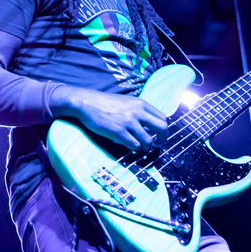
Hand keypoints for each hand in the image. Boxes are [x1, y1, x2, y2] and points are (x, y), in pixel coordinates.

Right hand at [52, 86, 167, 151]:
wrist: (87, 102)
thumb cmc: (104, 103)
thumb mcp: (126, 102)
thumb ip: (138, 111)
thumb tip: (148, 125)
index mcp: (141, 103)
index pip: (162, 118)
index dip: (164, 130)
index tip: (159, 135)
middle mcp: (137, 112)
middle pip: (162, 128)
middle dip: (162, 139)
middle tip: (157, 144)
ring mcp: (128, 122)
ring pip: (148, 141)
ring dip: (146, 147)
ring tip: (140, 147)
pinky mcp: (118, 131)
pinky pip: (134, 145)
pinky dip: (134, 149)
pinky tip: (130, 147)